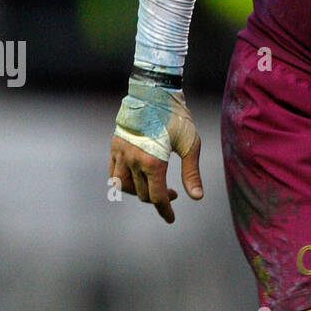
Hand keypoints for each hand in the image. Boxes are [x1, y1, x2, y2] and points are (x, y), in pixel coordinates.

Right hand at [110, 81, 202, 224]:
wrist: (155, 91)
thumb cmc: (177, 117)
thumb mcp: (191, 144)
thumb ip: (192, 172)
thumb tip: (197, 197)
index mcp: (153, 162)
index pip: (157, 196)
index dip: (165, 210)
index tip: (171, 218)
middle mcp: (134, 160)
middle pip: (143, 193)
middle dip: (158, 198)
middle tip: (174, 193)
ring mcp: (121, 153)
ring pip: (123, 186)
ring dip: (138, 192)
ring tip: (152, 188)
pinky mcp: (115, 145)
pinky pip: (114, 172)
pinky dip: (123, 181)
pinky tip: (136, 178)